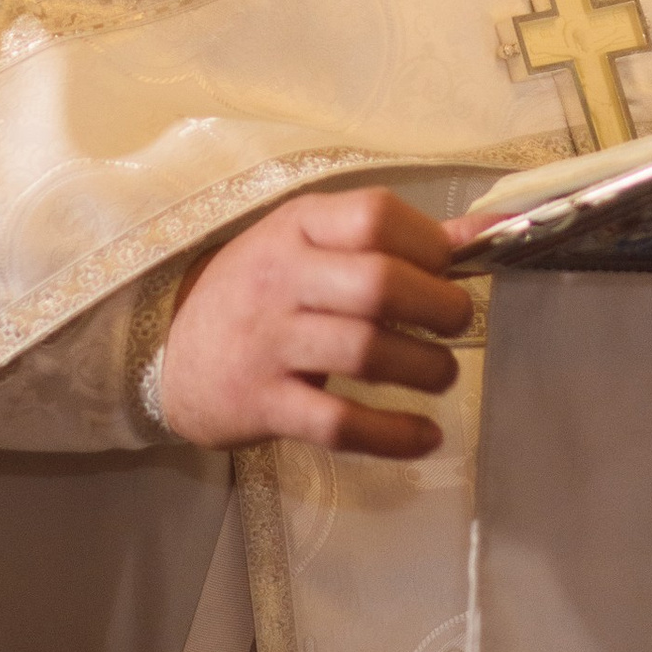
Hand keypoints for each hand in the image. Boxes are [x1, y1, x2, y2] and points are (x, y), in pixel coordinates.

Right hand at [159, 188, 473, 461]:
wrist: (169, 354)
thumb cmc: (258, 292)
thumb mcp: (311, 245)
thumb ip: (391, 238)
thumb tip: (483, 230)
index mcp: (298, 226)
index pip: (374, 215)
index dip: (429, 242)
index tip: (451, 267)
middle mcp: (281, 278)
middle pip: (378, 284)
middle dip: (439, 307)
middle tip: (458, 324)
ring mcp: (268, 343)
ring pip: (365, 353)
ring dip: (424, 369)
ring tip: (442, 376)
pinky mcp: (263, 405)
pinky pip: (338, 424)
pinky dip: (393, 435)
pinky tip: (424, 436)